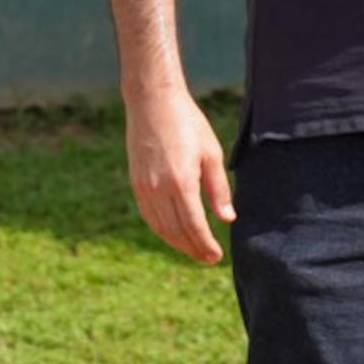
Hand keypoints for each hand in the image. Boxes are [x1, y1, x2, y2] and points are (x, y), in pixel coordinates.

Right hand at [125, 86, 234, 263]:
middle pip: (176, 231)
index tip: (216, 257)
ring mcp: (144, 188)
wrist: (153, 103)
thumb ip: (219, 189)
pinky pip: (149, 216)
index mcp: (182, 182)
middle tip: (209, 259)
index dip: (205, 244)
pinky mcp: (136, 183)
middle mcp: (159, 189)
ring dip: (178, 243)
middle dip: (193, 249)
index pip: (194, 225)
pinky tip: (174, 234)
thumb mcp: (212, 153)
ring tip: (194, 250)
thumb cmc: (189, 124)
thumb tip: (227, 219)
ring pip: (160, 227)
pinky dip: (162, 230)